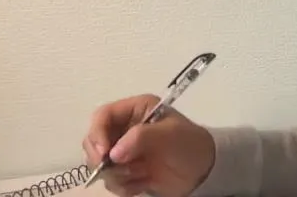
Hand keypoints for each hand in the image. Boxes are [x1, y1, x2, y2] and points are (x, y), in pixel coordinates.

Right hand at [83, 94, 215, 196]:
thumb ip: (141, 137)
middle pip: (93, 142)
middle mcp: (125, 129)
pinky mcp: (126, 171)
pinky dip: (125, 186)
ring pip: (99, 165)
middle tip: (124, 169)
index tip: (104, 153)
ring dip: (118, 174)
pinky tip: (144, 183)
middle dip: (104, 159)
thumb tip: (113, 153)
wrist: (203, 171)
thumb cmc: (189, 145)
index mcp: (136, 110)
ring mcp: (123, 151)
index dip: (97, 133)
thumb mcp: (170, 134)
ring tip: (142, 174)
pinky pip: (111, 181)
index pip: (103, 116)